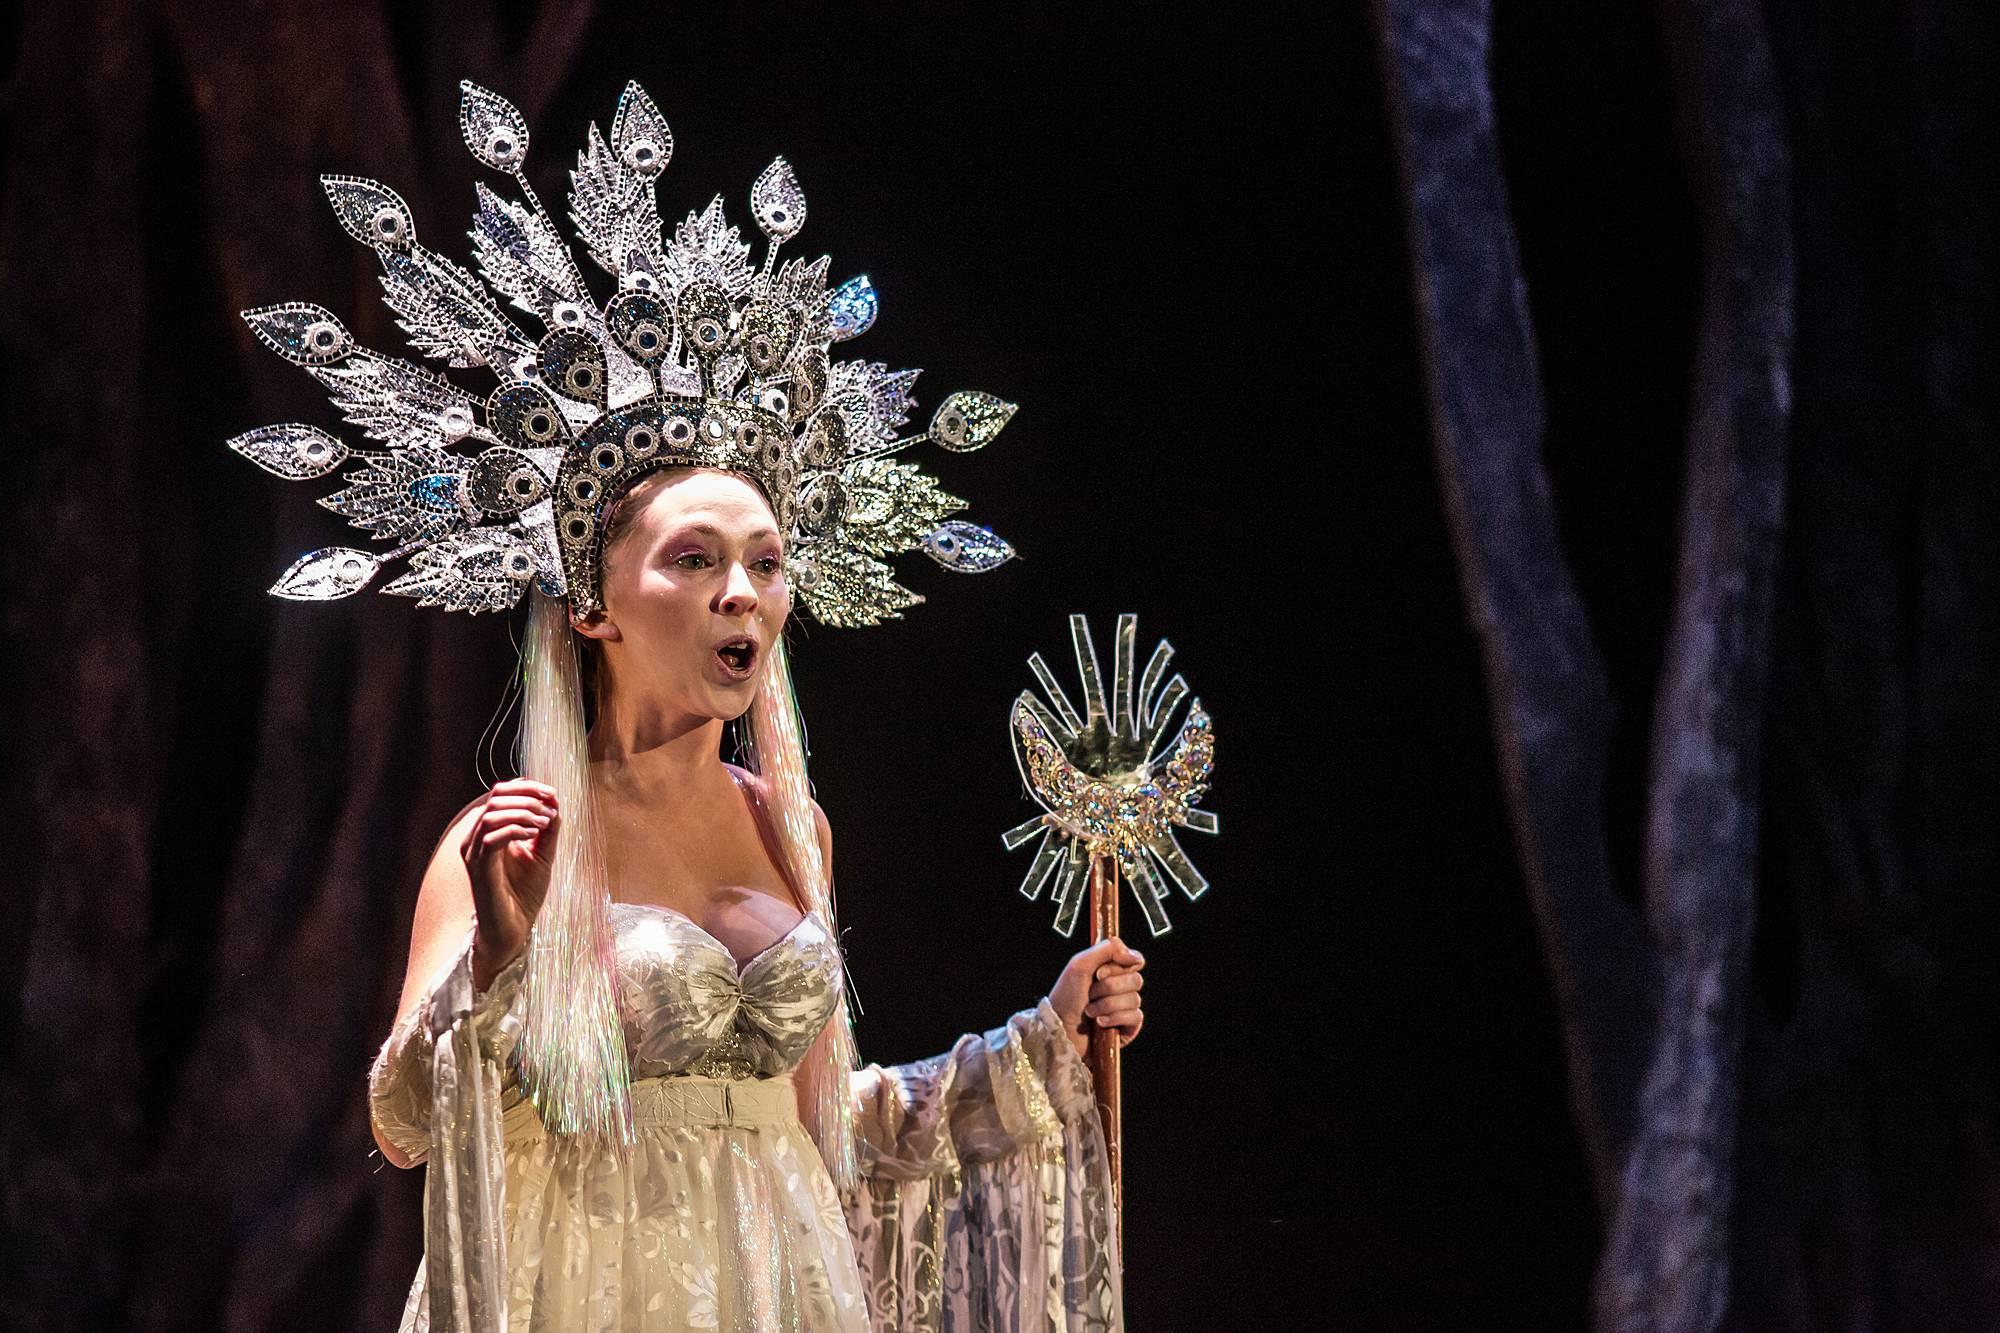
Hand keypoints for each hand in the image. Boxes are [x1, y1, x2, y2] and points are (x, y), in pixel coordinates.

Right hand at [462, 778, 559, 988]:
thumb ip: (547, 829)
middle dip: (528, 796)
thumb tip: (554, 802)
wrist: (514, 928)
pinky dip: (515, 829)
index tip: (553, 794)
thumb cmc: (524, 894)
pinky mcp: (478, 868)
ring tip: (545, 823)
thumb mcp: (543, 854)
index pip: (501, 793)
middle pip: (496, 797)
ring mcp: (474, 852)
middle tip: (551, 808)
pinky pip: (491, 838)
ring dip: (524, 812)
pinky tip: (533, 834)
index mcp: (489, 831)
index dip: (527, 787)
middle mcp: (476, 838)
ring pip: (492, 813)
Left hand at [1048, 937, 1145, 1059]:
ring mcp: (1125, 1008)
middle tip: (1090, 993)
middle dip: (1109, 987)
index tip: (1100, 973)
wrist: (1059, 1028)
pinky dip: (1114, 1018)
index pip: (1135, 960)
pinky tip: (1100, 1023)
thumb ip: (1108, 949)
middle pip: (1136, 980)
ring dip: (1107, 1005)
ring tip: (1089, 1011)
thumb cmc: (1065, 997)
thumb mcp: (1080, 964)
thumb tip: (1134, 956)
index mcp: (1111, 970)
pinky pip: (1135, 1017)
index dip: (1121, 966)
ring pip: (1134, 999)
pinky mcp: (1128, 1028)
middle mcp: (1120, 988)